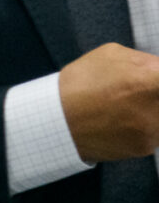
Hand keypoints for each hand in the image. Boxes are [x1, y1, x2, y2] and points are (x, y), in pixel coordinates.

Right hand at [59, 41, 158, 160]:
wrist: (54, 123)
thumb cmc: (78, 85)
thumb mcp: (109, 55)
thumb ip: (145, 60)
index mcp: (150, 81)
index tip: (155, 78)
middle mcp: (156, 108)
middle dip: (154, 94)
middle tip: (137, 91)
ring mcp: (152, 131)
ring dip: (153, 109)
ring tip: (127, 106)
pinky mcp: (144, 147)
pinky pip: (155, 132)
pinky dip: (144, 125)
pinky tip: (122, 120)